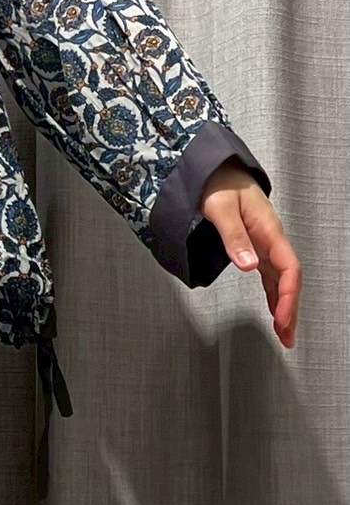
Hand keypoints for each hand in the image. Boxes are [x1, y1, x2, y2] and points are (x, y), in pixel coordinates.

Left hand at [199, 157, 300, 348]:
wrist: (215, 167)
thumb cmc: (219, 181)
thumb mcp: (221, 208)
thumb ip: (234, 237)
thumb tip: (248, 264)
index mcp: (269, 229)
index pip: (288, 268)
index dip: (287, 296)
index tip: (281, 318)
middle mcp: (270, 238)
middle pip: (288, 280)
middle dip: (290, 310)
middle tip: (287, 337)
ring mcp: (264, 243)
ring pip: (280, 280)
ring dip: (283, 306)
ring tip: (284, 333)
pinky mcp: (255, 245)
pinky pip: (270, 275)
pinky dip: (273, 294)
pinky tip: (273, 309)